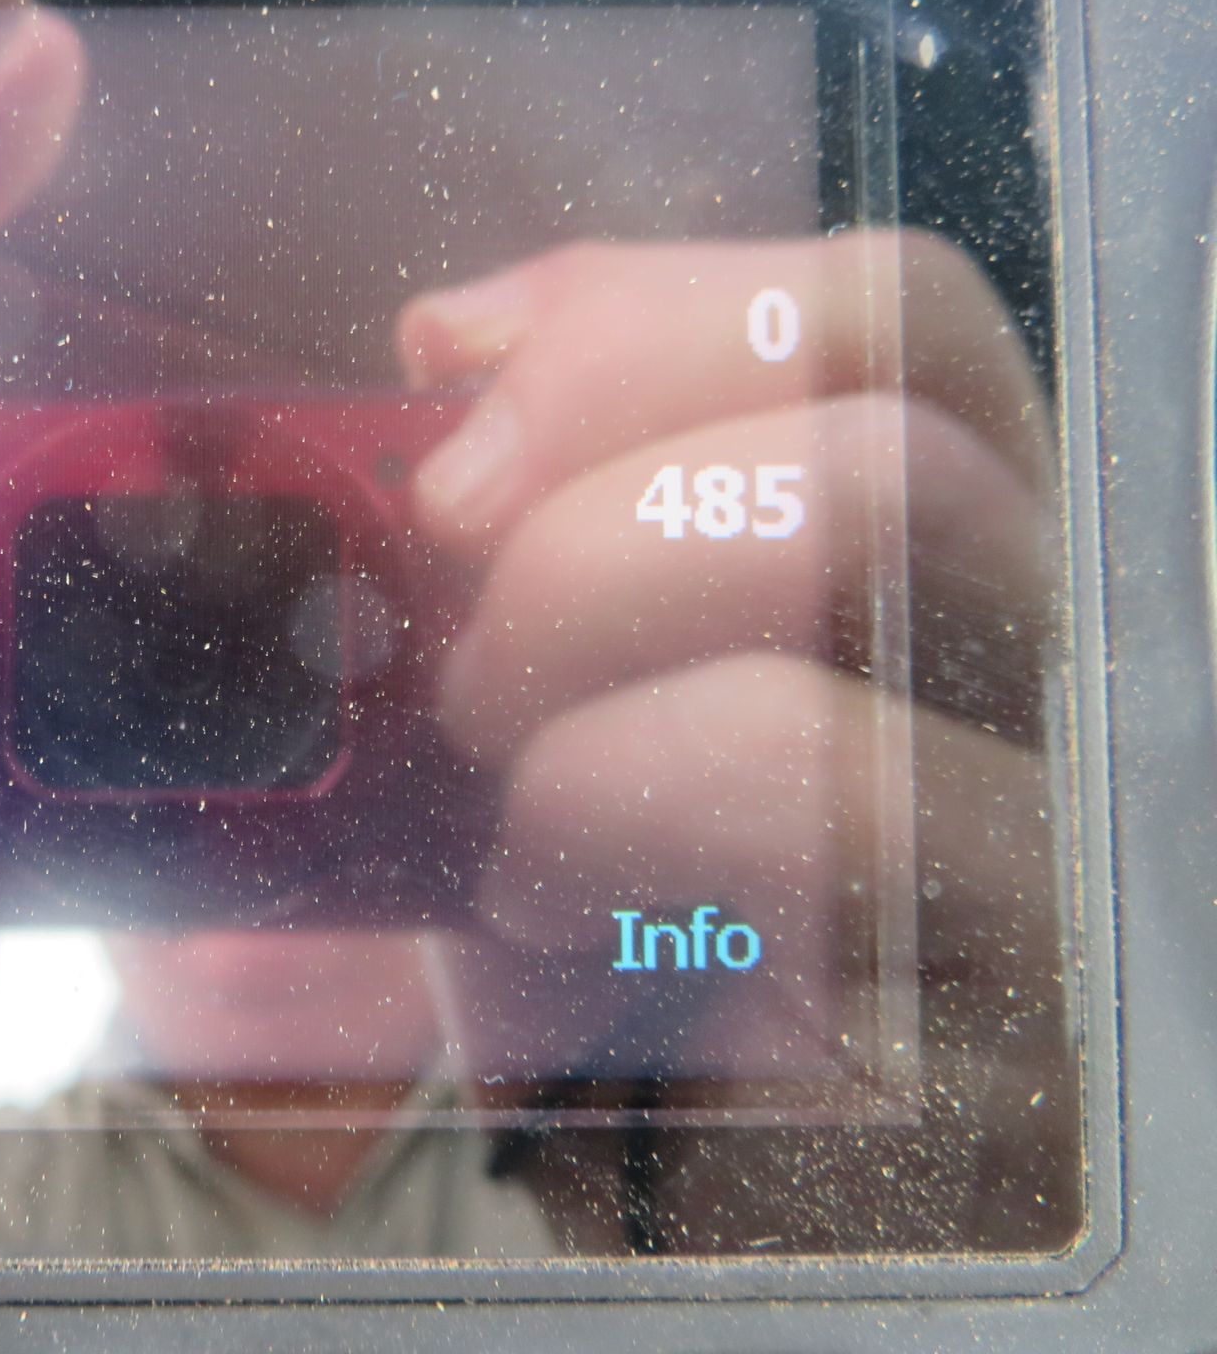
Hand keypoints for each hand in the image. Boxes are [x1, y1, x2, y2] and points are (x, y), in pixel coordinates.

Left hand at [399, 230, 1075, 1245]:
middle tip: (465, 670)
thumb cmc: (586, 898)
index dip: (656, 328)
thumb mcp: (532, 665)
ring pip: (858, 653)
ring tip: (500, 808)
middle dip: (596, 544)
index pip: (896, 323)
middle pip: (900, 467)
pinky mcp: (1013, 1052)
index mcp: (933, 554)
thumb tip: (452, 330)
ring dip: (589, 707)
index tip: (452, 420)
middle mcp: (1034, 678)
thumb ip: (521, 485)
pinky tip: (548, 920)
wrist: (623, 1174)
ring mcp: (1045, 867)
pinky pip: (824, 849)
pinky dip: (621, 843)